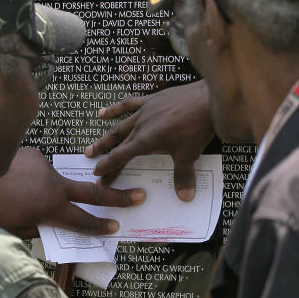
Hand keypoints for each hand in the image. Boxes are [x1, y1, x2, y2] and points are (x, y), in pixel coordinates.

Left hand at [0, 147, 144, 237]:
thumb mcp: (12, 229)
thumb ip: (35, 227)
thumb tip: (47, 225)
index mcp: (50, 208)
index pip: (82, 220)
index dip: (100, 225)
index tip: (116, 226)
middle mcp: (52, 184)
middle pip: (91, 191)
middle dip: (116, 196)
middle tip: (138, 195)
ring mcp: (42, 165)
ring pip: (54, 179)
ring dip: (47, 189)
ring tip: (18, 196)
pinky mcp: (30, 152)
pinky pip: (36, 168)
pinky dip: (29, 177)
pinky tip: (10, 182)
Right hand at [84, 80, 214, 201]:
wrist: (207, 100)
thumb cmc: (196, 127)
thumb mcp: (189, 155)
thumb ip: (183, 176)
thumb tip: (184, 197)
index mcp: (146, 140)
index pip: (121, 156)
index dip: (108, 166)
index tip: (98, 175)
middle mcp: (140, 125)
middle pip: (118, 143)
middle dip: (105, 155)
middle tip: (91, 162)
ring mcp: (145, 111)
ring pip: (120, 126)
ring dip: (106, 137)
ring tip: (92, 145)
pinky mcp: (151, 100)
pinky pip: (129, 104)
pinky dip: (115, 109)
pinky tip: (103, 112)